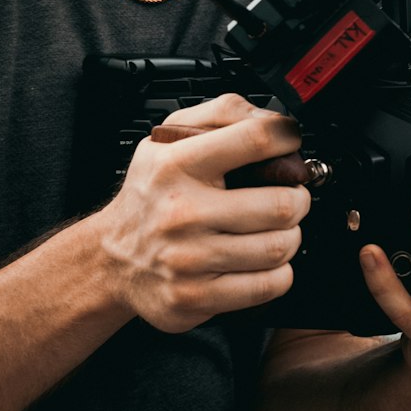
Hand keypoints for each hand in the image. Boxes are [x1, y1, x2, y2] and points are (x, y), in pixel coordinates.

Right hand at [98, 94, 310, 333]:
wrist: (112, 257)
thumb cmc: (150, 193)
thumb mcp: (168, 138)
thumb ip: (220, 113)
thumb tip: (271, 118)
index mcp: (177, 164)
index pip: (254, 139)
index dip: (287, 137)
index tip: (292, 142)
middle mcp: (182, 212)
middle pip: (280, 204)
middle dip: (298, 198)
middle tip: (291, 195)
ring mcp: (189, 259)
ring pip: (278, 247)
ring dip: (290, 235)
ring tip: (277, 227)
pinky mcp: (196, 297)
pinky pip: (267, 286)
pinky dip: (279, 272)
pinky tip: (264, 260)